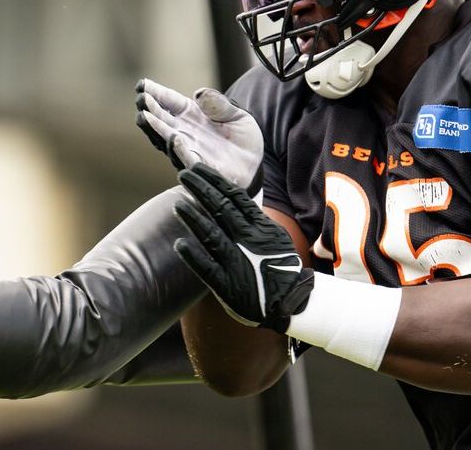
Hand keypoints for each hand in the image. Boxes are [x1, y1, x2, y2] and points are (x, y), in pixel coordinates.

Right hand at [136, 79, 263, 198]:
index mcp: (192, 114)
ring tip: (146, 116)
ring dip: (157, 128)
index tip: (143, 84)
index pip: (170, 101)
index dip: (156, 92)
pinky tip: (174, 137)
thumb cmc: (242, 137)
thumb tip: (199, 93)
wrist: (255, 162)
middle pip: (163, 119)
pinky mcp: (202, 166)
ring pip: (168, 138)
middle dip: (150, 109)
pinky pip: (188, 158)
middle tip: (141, 98)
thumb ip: (219, 104)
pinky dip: (180, 149)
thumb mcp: (237, 114)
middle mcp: (186, 131)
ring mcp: (191, 149)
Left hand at [172, 164, 312, 331]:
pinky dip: (194, 256)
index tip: (199, 168)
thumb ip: (256, 220)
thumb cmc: (281, 267)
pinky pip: (208, 268)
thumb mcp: (274, 236)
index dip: (215, 181)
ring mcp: (237, 261)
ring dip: (194, 218)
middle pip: (221, 209)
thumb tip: (238, 201)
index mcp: (259, 227)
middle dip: (201, 190)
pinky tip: (180, 244)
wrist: (293, 302)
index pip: (234, 197)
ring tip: (177, 204)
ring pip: (212, 234)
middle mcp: (247, 240)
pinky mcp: (227, 285)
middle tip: (183, 175)